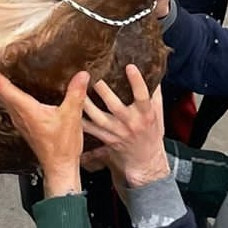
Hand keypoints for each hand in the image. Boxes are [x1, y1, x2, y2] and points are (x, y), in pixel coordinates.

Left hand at [0, 63, 88, 198]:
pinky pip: (12, 106)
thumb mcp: (72, 116)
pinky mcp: (24, 126)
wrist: (59, 167)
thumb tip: (81, 75)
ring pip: (5, 99)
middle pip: (0, 91)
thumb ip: (75, 93)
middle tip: (3, 59)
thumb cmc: (62, 146)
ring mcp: (20, 121)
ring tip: (10, 70)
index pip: (2, 87)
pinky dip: (12, 94)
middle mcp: (18, 115)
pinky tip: (23, 89)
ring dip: (4, 85)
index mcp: (26, 110)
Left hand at [80, 66, 170, 189]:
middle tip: (93, 74)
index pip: (142, 96)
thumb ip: (154, 93)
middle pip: (115, 106)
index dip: (137, 82)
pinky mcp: (107, 139)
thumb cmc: (152, 133)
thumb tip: (154, 71)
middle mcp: (131, 123)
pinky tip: (70, 109)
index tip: (130, 66)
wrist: (146, 161)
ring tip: (77, 88)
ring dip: (87, 104)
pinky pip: (90, 129)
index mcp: (146, 115)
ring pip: (98, 118)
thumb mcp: (158, 114)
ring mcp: (117, 132)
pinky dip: (80, 120)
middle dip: (104, 91)